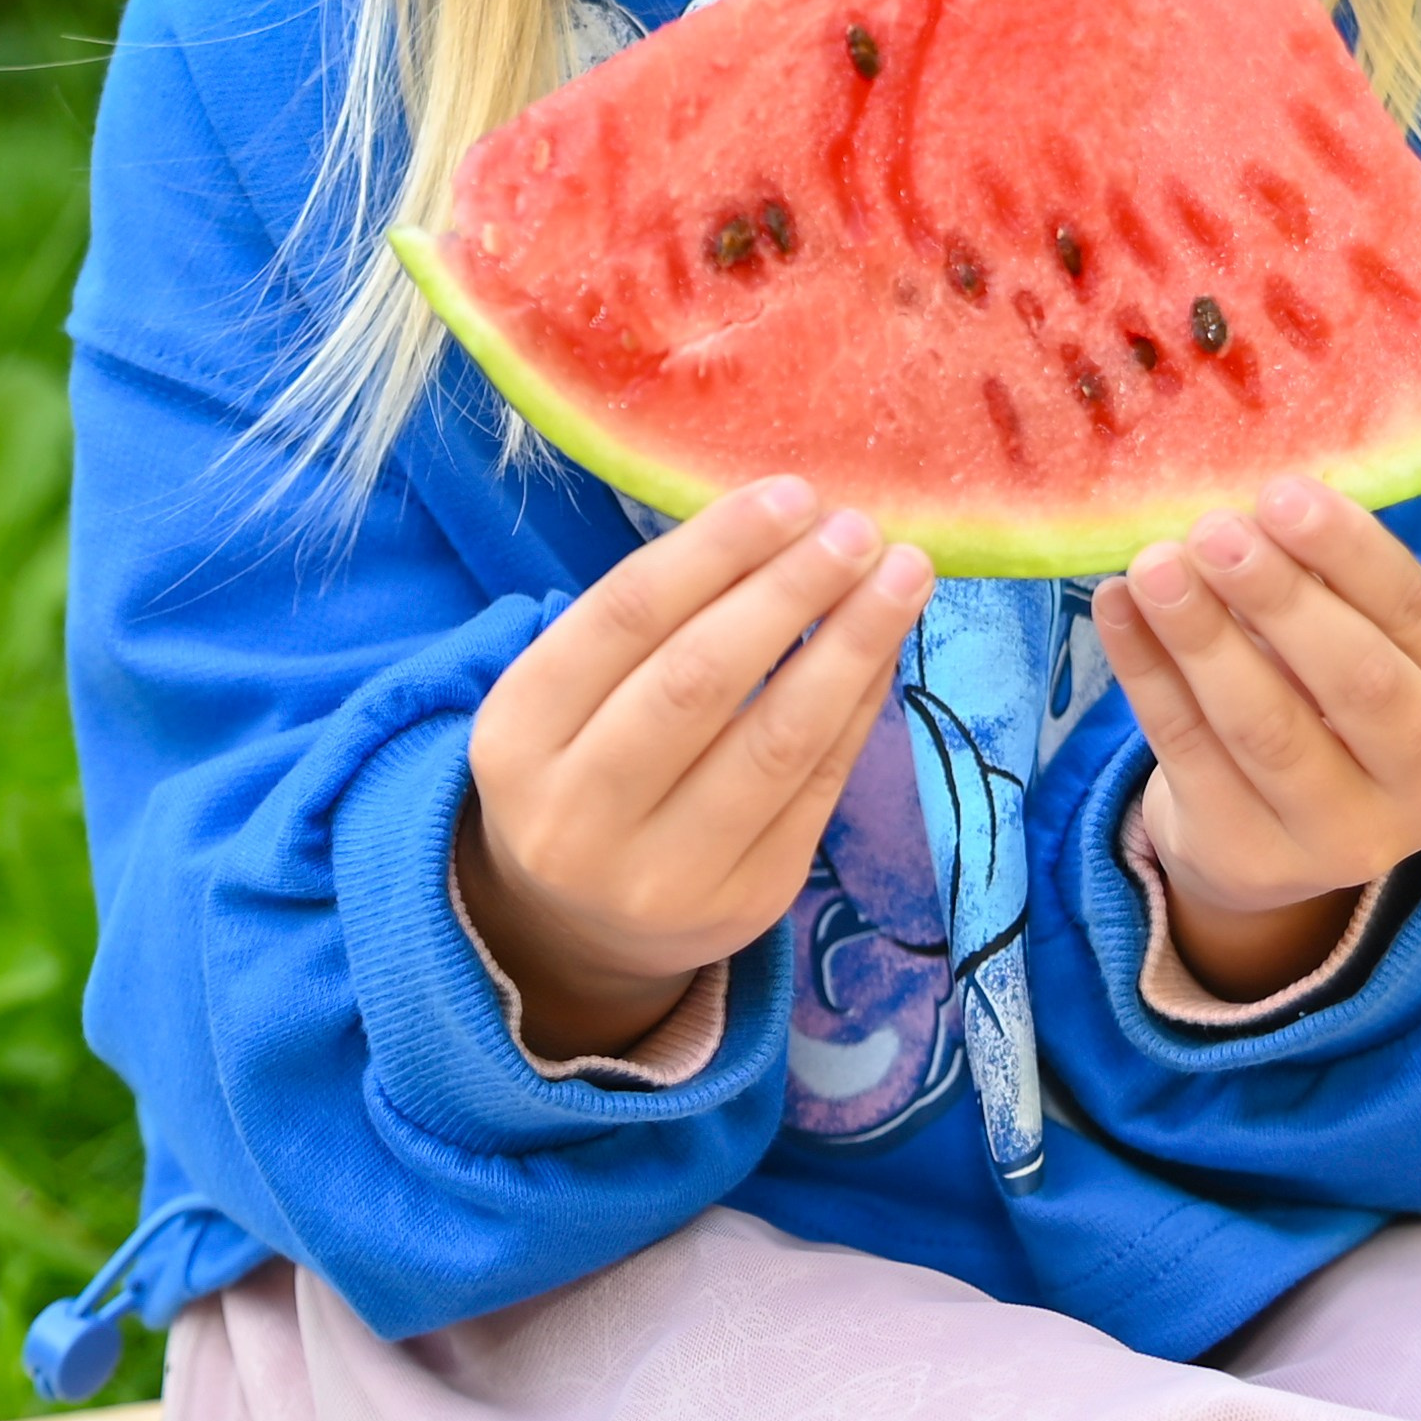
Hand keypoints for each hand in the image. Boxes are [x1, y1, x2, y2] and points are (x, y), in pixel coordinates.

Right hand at [460, 478, 932, 1057]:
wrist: (577, 927)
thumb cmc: (584, 761)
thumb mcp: (570, 692)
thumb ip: (655, 616)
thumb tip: (790, 521)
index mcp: (517, 736)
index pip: (625, 616)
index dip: (717, 547)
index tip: (793, 494)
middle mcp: (578, 816)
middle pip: (700, 678)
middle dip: (791, 590)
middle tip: (858, 528)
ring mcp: (663, 874)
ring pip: (776, 740)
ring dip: (852, 643)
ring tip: (903, 574)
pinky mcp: (745, 903)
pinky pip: (819, 787)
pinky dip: (860, 704)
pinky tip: (885, 645)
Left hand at [1092, 476, 1420, 1002]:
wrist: (1274, 832)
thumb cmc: (1323, 696)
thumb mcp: (1354, 639)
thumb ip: (1324, 581)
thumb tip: (1252, 505)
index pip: (1420, 617)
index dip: (1350, 552)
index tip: (1281, 493)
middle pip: (1357, 681)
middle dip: (1280, 598)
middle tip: (1214, 530)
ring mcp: (1345, 838)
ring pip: (1265, 726)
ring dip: (1202, 634)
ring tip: (1153, 565)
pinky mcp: (1254, 861)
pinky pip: (1190, 755)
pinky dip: (1146, 674)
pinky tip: (1117, 609)